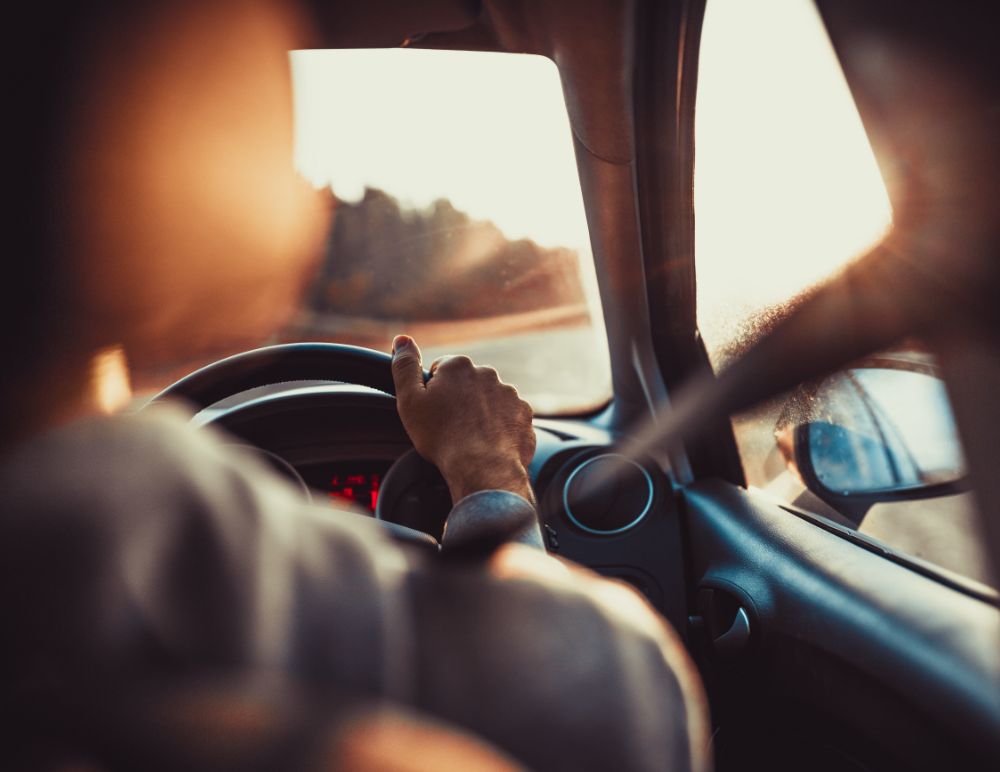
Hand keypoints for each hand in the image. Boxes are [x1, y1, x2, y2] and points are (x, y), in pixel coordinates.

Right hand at [391, 335, 535, 504]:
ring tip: (470, 438)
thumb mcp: (409, 401)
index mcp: (458, 366)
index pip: (441, 370)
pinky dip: (499, 428)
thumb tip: (402, 340)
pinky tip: (488, 443)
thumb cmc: (442, 437)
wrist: (483, 468)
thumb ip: (404, 366)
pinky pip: (507, 417)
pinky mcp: (524, 414)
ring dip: (480, 414)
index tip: (433, 412)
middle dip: (459, 401)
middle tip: (450, 427)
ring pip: (488, 401)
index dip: (433, 393)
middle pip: (466, 384)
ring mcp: (509, 394)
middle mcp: (487, 374)